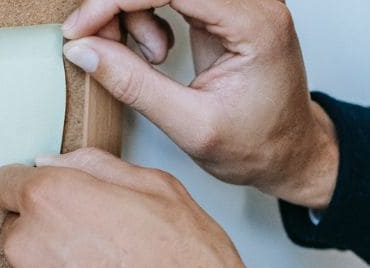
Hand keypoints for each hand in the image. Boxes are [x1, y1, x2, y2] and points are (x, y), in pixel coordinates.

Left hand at [0, 148, 281, 267]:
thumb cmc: (189, 266)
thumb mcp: (156, 187)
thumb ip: (92, 165)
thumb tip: (52, 163)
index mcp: (51, 200)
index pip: (5, 183)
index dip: (34, 190)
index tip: (52, 201)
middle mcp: (27, 248)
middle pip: (17, 230)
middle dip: (46, 232)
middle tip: (96, 245)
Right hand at [62, 0, 337, 208]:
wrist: (289, 152)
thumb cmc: (258, 144)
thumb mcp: (190, 126)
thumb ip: (135, 85)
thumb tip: (84, 51)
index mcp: (253, 23)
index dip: (115, 0)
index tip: (80, 29)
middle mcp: (252, 0)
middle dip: (121, 6)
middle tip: (103, 45)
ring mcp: (238, 2)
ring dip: (135, 14)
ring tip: (149, 60)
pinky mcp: (224, 8)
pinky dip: (147, 16)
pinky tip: (157, 51)